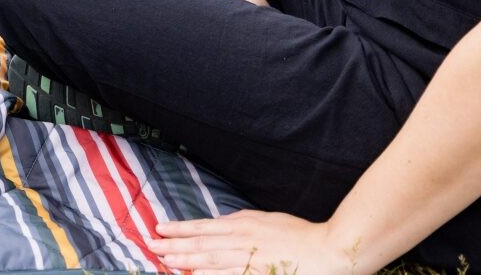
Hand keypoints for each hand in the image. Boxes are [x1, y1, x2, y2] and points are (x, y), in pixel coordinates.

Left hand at [151, 210, 364, 274]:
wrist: (329, 249)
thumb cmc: (298, 234)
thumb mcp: (265, 220)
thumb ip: (241, 223)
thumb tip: (219, 224)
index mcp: (243, 225)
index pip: (204, 227)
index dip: (180, 229)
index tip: (159, 229)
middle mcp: (243, 241)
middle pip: (202, 244)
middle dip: (175, 245)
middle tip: (151, 245)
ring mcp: (251, 260)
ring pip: (212, 261)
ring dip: (186, 261)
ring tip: (165, 260)